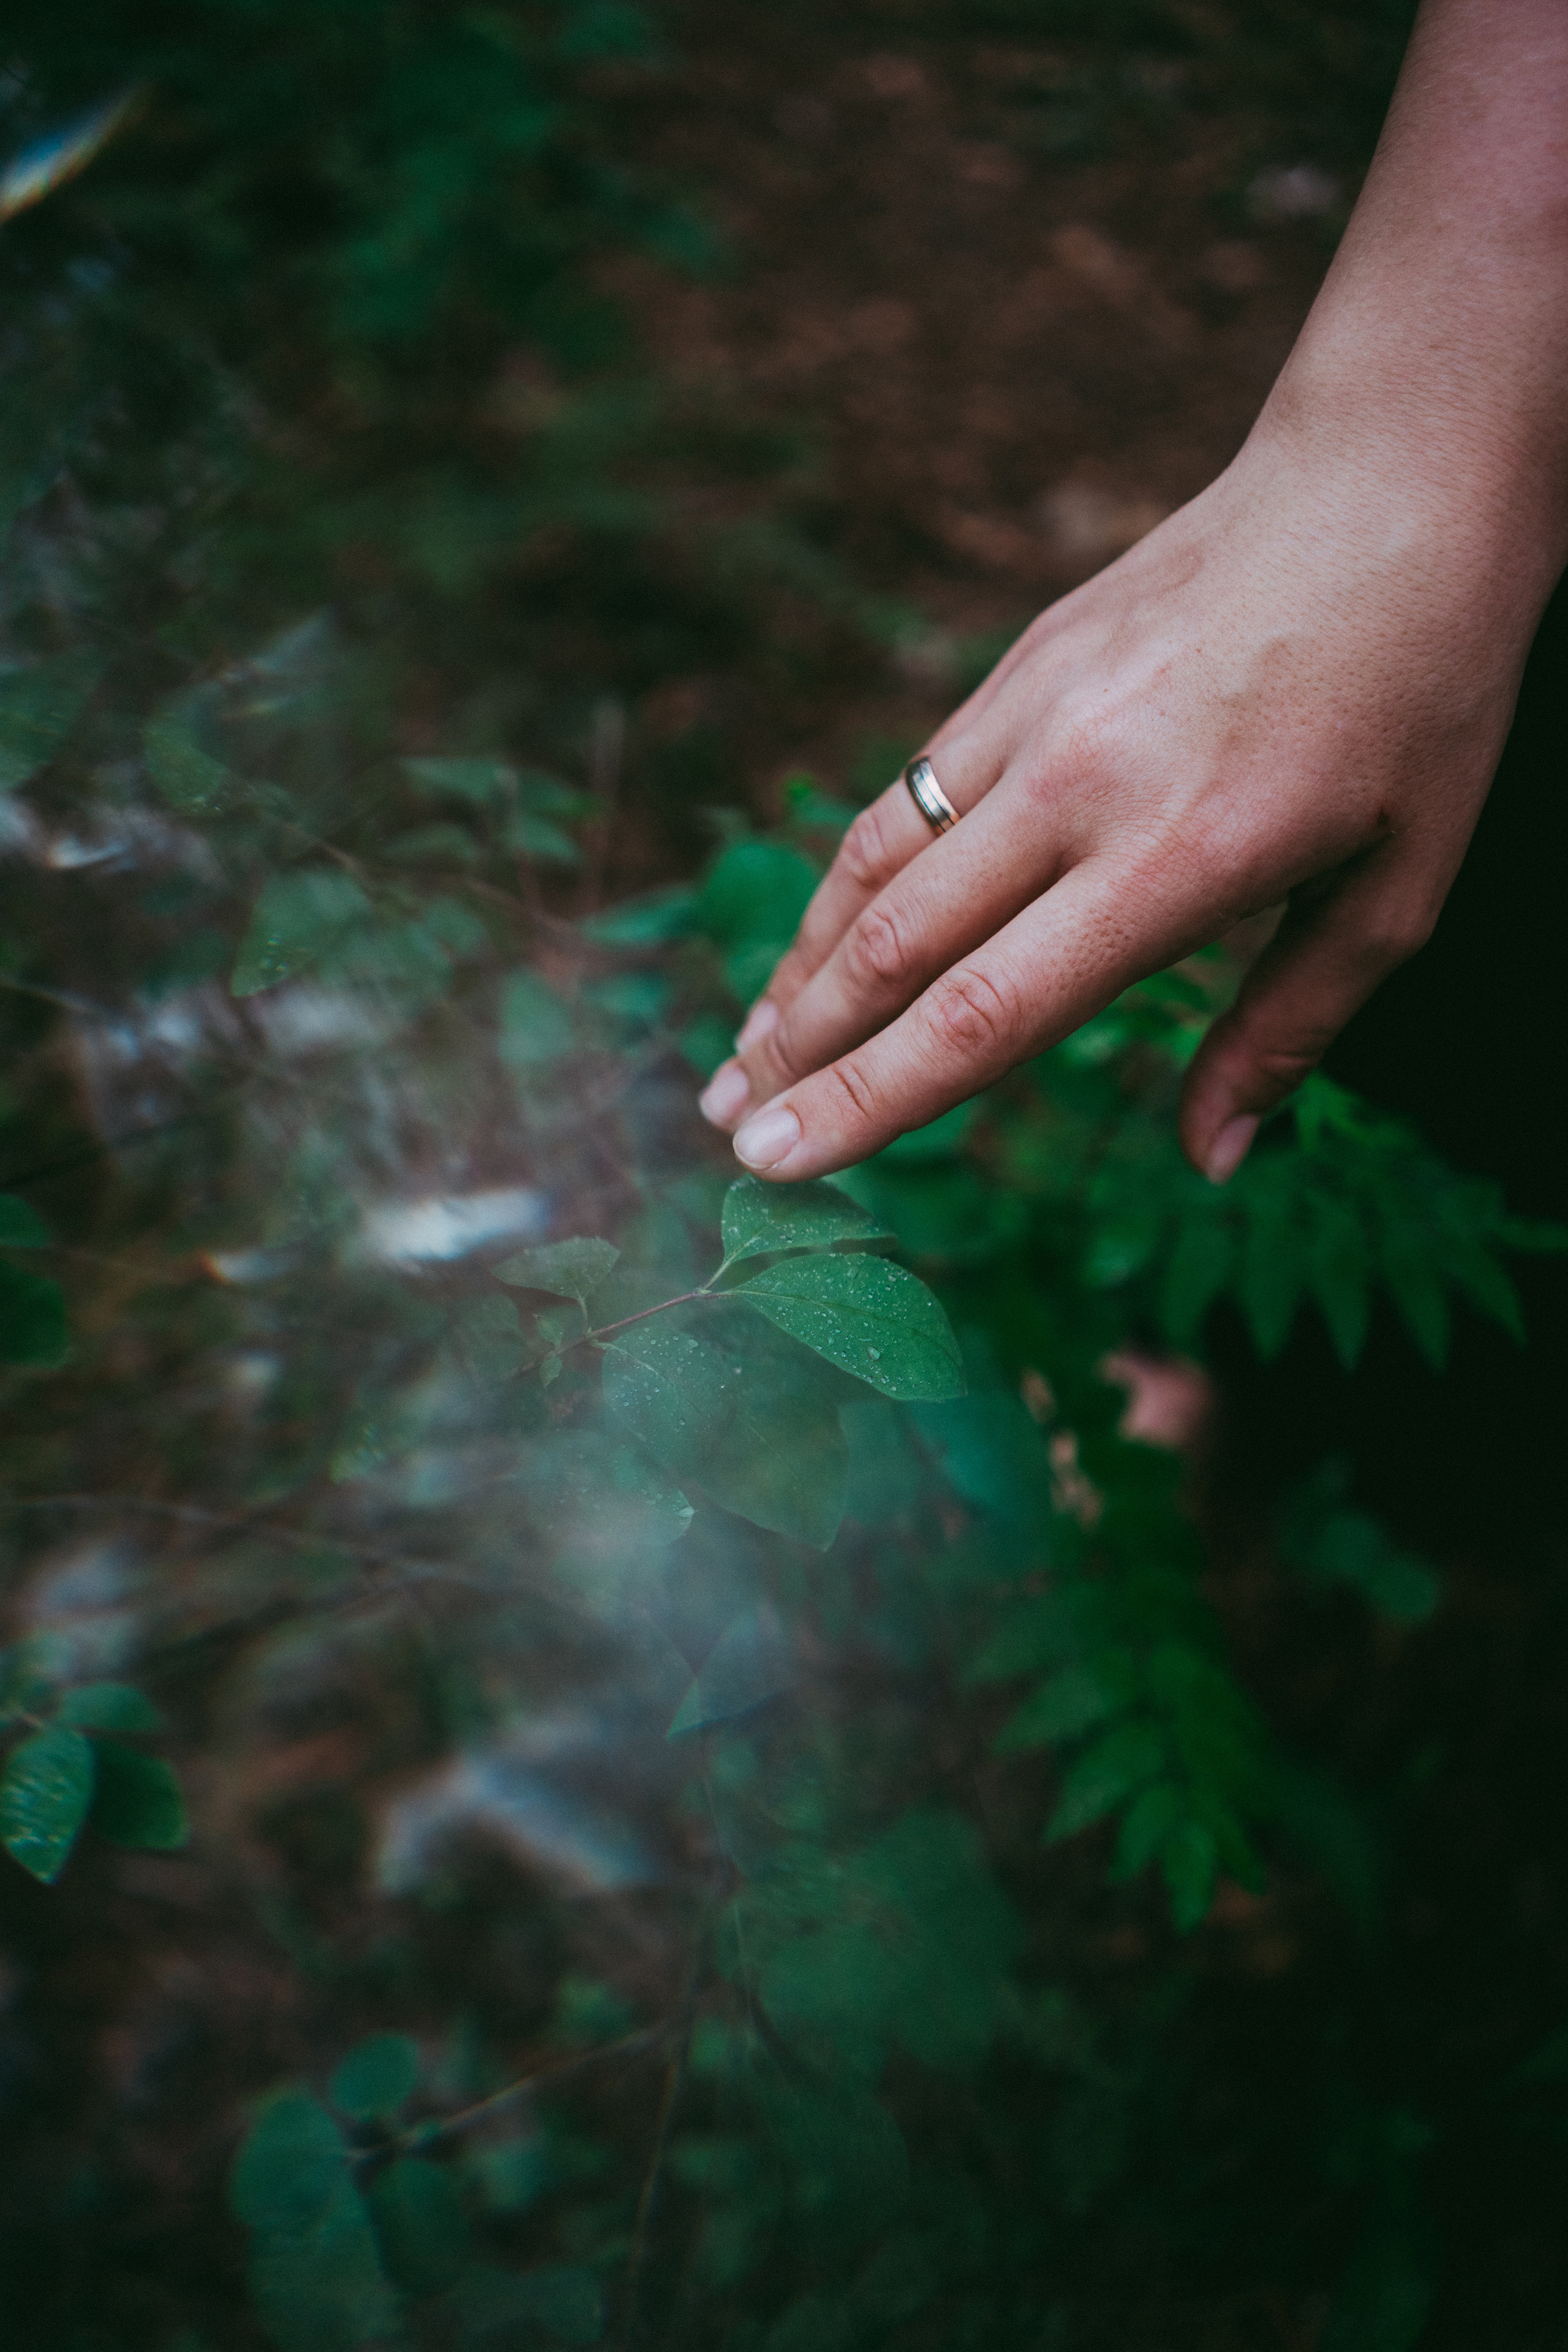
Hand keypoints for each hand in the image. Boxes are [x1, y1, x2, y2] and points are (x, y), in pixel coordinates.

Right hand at [698, 417, 1541, 1182]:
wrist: (1390, 477)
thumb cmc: (1423, 689)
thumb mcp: (1403, 883)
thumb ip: (1291, 1029)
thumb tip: (1213, 1160)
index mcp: (1179, 859)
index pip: (982, 1013)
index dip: (868, 1102)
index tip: (781, 1164)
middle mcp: (1080, 787)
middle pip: (897, 950)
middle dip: (799, 1057)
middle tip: (730, 1134)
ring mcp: (1033, 714)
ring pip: (874, 867)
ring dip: (798, 973)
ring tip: (743, 1056)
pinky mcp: (1019, 666)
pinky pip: (906, 794)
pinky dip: (848, 884)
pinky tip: (824, 941)